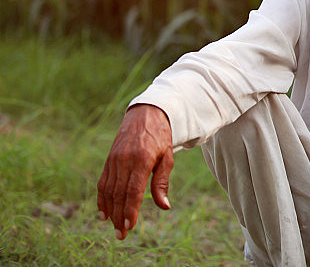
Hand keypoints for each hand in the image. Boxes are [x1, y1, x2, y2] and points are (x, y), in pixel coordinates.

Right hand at [97, 104, 173, 238]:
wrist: (146, 114)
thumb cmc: (161, 138)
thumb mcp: (167, 157)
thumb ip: (162, 182)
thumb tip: (164, 206)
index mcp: (141, 159)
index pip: (133, 191)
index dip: (130, 210)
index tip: (129, 226)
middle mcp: (124, 160)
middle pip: (119, 194)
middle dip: (119, 216)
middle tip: (121, 234)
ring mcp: (114, 159)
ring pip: (109, 190)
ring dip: (110, 210)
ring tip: (113, 227)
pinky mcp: (109, 159)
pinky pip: (103, 182)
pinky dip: (102, 198)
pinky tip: (104, 211)